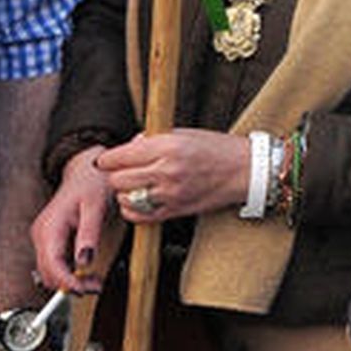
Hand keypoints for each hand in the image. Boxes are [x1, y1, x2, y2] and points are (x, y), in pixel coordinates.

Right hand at [31, 146, 115, 292]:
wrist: (87, 170)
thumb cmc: (92, 183)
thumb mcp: (96, 206)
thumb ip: (89, 233)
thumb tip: (84, 262)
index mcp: (50, 226)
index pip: (51, 264)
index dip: (66, 282)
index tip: (84, 290)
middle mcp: (42, 234)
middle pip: (48, 272)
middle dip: (70, 285)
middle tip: (96, 286)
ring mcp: (44, 238)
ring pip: (50, 272)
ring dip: (70, 282)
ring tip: (94, 280)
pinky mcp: (50, 241)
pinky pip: (55, 264)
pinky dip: (69, 273)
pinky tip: (86, 272)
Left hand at [96, 128, 249, 224]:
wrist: (245, 170)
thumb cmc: (218, 148)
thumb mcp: (184, 133)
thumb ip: (154, 140)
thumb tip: (130, 147)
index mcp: (168, 146)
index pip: (120, 156)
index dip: (107, 158)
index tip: (105, 159)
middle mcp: (166, 170)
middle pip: (118, 179)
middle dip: (114, 175)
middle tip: (120, 171)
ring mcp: (170, 194)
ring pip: (126, 198)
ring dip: (123, 192)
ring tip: (132, 185)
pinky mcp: (175, 210)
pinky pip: (140, 216)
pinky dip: (133, 210)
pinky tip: (138, 201)